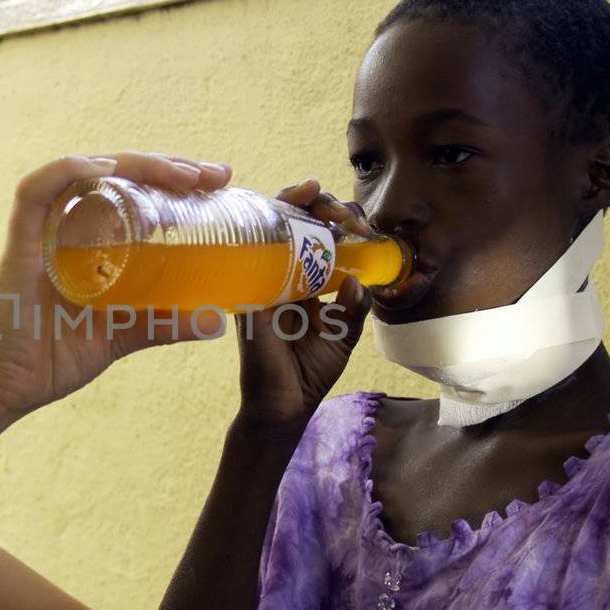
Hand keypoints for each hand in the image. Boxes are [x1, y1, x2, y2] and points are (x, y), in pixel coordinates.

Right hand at [0, 151, 233, 424]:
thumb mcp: (120, 338)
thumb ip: (162, 324)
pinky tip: (105, 170)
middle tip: (215, 174)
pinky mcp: (18, 246)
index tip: (219, 181)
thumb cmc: (48, 360)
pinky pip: (34, 194)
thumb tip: (217, 320)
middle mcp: (65, 228)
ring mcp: (40, 233)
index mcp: (89, 242)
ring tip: (181, 172)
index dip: (175, 180)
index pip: (134, 192)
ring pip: (85, 173)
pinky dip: (67, 172)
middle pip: (117, 176)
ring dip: (135, 165)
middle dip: (169, 166)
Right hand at [234, 179, 372, 428]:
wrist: (283, 407)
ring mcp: (261, 279)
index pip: (318, 234)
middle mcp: (280, 272)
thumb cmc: (309, 372)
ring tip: (323, 204)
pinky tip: (289, 219)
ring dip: (296, 204)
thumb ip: (354, 307)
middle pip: (293, 218)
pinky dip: (268, 231)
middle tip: (344, 216)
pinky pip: (253, 253)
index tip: (361, 226)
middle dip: (321, 203)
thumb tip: (357, 280)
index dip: (338, 219)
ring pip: (270, 224)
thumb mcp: (344, 335)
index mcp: (305, 279)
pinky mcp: (248, 293)